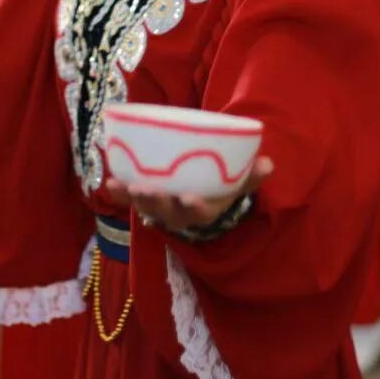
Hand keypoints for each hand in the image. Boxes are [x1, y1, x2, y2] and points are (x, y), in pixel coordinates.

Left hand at [104, 156, 274, 230]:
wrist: (197, 195)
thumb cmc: (218, 187)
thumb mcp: (236, 184)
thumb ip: (251, 175)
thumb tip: (269, 164)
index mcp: (202, 210)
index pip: (199, 214)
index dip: (195, 208)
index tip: (190, 199)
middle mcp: (177, 214)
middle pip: (166, 212)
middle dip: (157, 202)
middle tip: (147, 189)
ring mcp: (158, 208)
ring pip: (146, 207)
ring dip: (135, 198)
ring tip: (127, 186)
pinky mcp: (143, 199)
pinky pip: (128, 198)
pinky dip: (119, 192)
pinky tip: (110, 183)